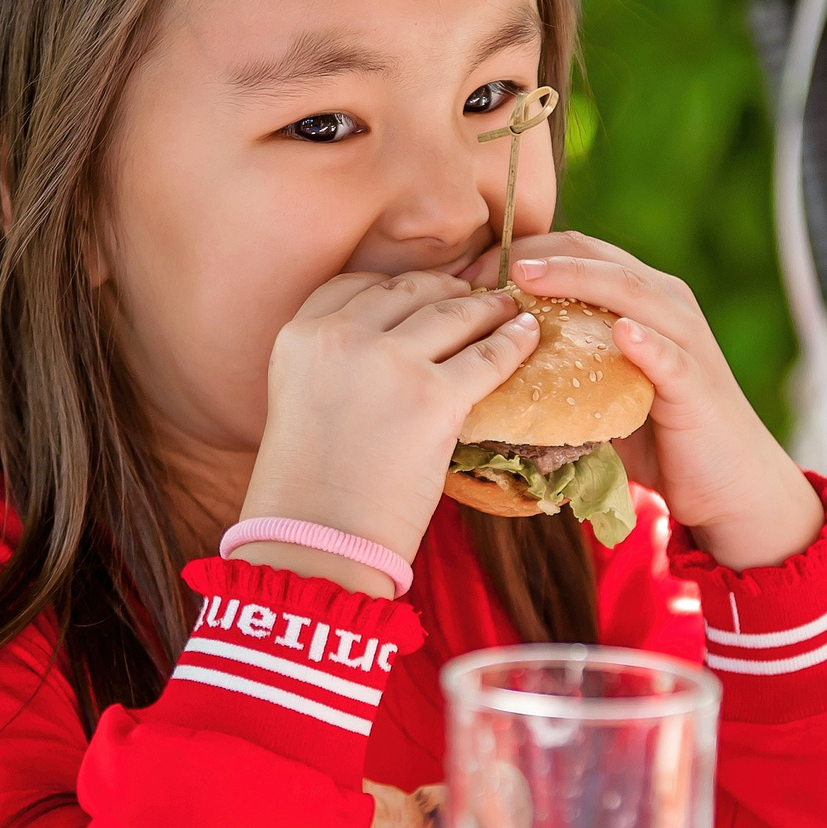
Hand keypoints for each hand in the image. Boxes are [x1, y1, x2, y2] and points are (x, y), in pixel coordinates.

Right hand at [238, 272, 538, 594]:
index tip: (422, 294)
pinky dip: (513, 343)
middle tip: (473, 295)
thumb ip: (335, 362)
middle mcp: (340, 337)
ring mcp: (390, 362)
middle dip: (446, 290)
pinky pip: (488, 356)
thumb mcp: (300, 400)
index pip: (354, 285)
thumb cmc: (310, 488)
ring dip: (487, 309)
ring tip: (508, 311)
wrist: (320, 542)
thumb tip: (394, 344)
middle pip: (408, 290)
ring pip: (453, 313)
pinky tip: (527, 336)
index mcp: (299, 336)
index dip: (397, 288)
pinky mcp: (434, 396)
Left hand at [470, 233, 822, 569]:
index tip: (463, 274)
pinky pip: (669, 356)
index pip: (574, 250)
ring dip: (576, 280)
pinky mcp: (698, 384)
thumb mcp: (599, 390)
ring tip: (526, 277)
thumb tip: (484, 367)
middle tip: (474, 275)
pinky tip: (620, 333)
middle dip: (532, 256)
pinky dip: (645, 341)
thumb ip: (560, 365)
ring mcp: (685, 340)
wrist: (729, 484)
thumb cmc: (659, 436)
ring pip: (629, 291)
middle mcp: (665, 303)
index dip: (517, 251)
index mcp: (640, 297)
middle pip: (594, 255)